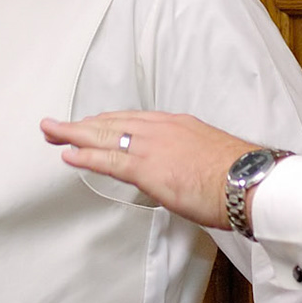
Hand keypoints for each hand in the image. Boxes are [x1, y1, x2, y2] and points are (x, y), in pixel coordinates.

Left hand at [40, 111, 255, 229]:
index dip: (107, 123)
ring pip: (103, 137)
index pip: (133, 121)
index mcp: (177, 125)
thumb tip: (182, 172)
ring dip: (73, 135)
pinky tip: (67, 155)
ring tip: (51, 133)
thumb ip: (189, 159)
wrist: (250, 181)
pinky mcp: (147, 168)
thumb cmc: (239, 176)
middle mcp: (160, 129)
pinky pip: (107, 160)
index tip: (91, 125)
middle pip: (112, 123)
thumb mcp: (210, 157)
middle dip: (83, 125)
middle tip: (57, 126)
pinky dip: (84, 156)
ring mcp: (152, 146)